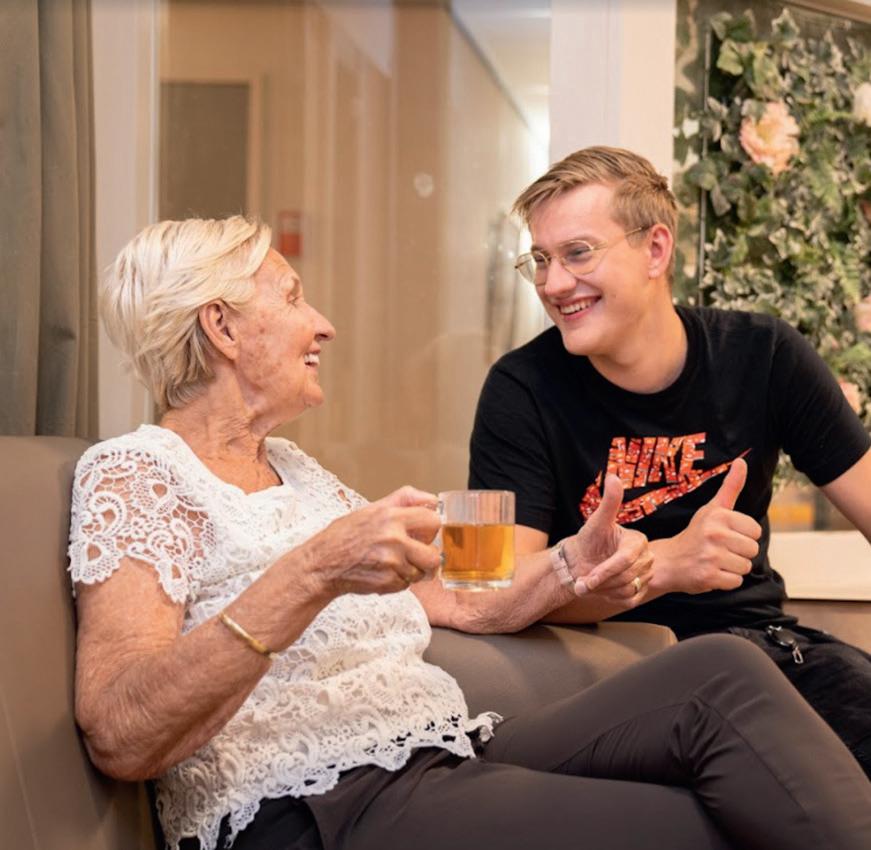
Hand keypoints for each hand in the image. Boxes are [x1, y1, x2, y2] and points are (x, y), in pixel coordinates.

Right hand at [303, 486, 440, 597]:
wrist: (322, 564)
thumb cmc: (343, 536)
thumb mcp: (372, 509)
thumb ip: (404, 499)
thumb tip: (431, 499)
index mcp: (391, 517)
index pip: (433, 521)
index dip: (429, 528)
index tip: (423, 533)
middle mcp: (393, 539)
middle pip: (434, 555)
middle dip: (427, 556)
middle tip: (415, 553)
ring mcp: (391, 563)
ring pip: (422, 573)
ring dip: (413, 571)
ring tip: (395, 563)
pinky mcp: (387, 583)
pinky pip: (407, 584)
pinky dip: (399, 581)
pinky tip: (384, 572)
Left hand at [563, 474, 652, 602]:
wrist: (583, 561)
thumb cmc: (589, 540)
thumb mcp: (596, 521)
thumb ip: (609, 502)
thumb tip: (613, 477)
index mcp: (638, 540)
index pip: (626, 559)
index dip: (606, 570)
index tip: (588, 578)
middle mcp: (647, 558)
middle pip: (626, 577)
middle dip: (601, 581)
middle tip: (583, 581)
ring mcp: (646, 575)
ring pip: (627, 589)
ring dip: (603, 590)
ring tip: (590, 583)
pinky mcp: (641, 591)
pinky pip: (629, 600)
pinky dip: (610, 598)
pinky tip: (601, 589)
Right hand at [652, 458, 760, 594]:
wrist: (668, 561)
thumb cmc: (695, 534)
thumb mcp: (711, 508)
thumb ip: (730, 486)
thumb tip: (742, 461)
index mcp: (718, 516)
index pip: (755, 530)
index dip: (743, 535)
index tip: (725, 535)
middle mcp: (715, 534)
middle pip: (752, 549)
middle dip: (739, 553)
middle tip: (719, 550)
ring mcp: (711, 556)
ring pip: (745, 566)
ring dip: (732, 567)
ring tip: (715, 561)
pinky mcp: (709, 576)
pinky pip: (735, 582)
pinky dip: (725, 581)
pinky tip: (712, 572)